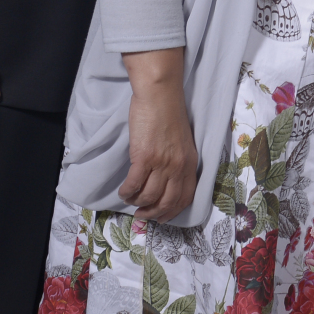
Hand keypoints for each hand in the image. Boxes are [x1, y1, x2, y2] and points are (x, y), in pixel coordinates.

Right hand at [119, 48, 197, 221]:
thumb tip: (167, 180)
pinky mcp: (144, 157)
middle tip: (142, 214)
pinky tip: (123, 191)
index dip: (172, 212)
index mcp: (189, 162)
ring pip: (149, 196)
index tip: (161, 217)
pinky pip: (134, 184)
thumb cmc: (170, 115)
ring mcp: (161, 163)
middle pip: (167, 202)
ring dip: (138, 203)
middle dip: (154, 213)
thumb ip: (178, 161)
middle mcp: (178, 166)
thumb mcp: (182, 142)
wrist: (160, 95)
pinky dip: (127, 192)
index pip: (185, 197)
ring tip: (131, 199)